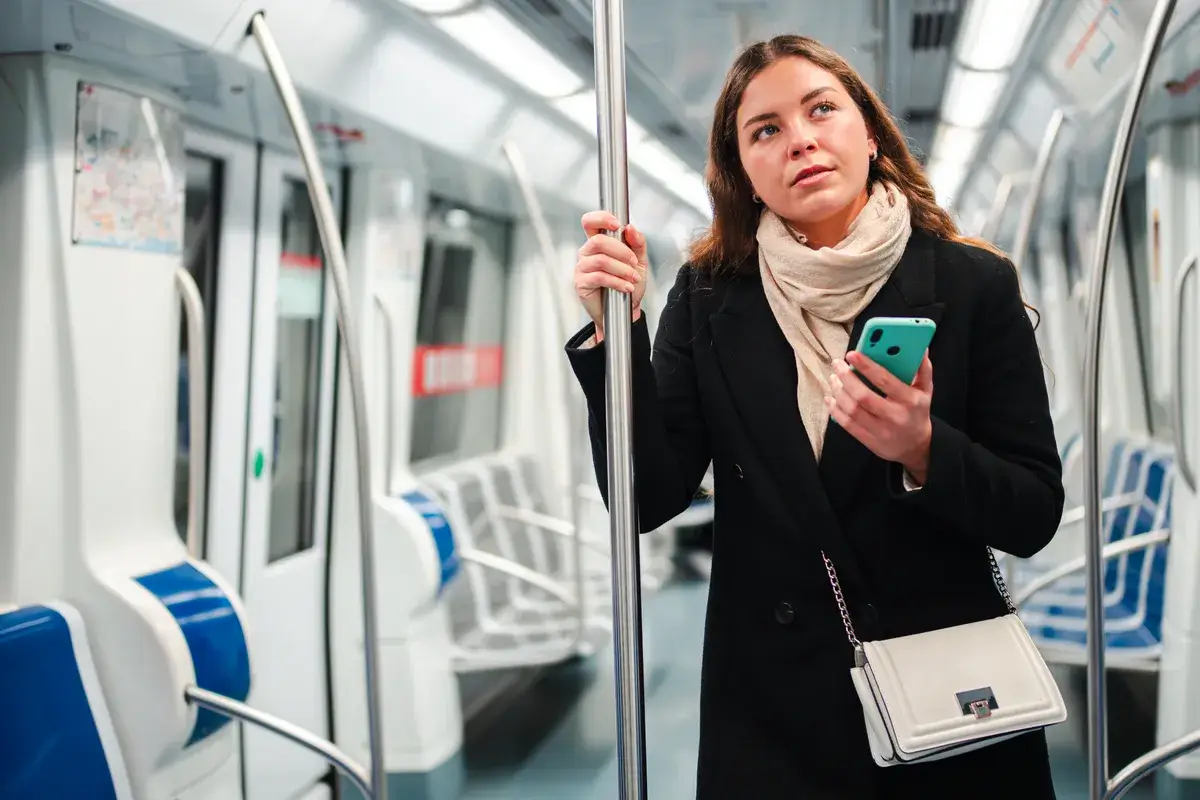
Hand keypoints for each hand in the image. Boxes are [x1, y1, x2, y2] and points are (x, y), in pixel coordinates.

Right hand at [575, 211, 648, 340]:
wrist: (626, 310)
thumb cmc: (629, 284)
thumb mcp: (639, 261)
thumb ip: (637, 243)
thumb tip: (630, 228)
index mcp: (598, 242)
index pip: (590, 222)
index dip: (601, 218)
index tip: (617, 224)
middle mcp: (587, 252)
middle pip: (598, 241)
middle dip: (621, 251)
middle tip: (633, 263)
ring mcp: (582, 268)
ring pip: (601, 260)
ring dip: (622, 269)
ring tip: (632, 278)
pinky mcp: (581, 283)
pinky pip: (599, 277)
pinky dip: (617, 281)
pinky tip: (625, 287)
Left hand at [824, 351, 933, 483]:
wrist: (916, 446)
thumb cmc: (917, 411)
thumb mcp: (926, 390)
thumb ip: (922, 368)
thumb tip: (920, 347)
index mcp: (910, 400)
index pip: (885, 381)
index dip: (866, 366)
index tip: (851, 354)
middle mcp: (895, 416)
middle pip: (863, 396)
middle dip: (846, 378)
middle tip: (837, 364)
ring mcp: (881, 431)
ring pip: (852, 410)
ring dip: (838, 392)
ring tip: (834, 378)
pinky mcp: (869, 440)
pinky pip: (847, 424)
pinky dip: (835, 410)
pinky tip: (831, 398)